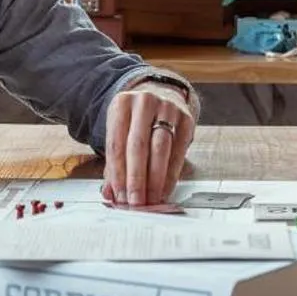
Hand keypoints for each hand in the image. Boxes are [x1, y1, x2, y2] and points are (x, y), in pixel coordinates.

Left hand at [103, 83, 194, 206]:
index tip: (119, 195)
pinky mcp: (186, 119)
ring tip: (150, 199)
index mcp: (121, 104)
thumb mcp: (119, 132)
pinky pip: (179, 151)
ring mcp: (168, 108)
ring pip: (160, 149)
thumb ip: (113, 163)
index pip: (116, 144)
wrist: (161, 94)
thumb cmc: (136, 119)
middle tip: (135, 201)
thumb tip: (110, 194)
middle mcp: (144, 102)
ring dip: (155, 179)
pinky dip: (171, 174)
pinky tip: (164, 189)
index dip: (117, 174)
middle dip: (136, 179)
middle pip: (138, 147)